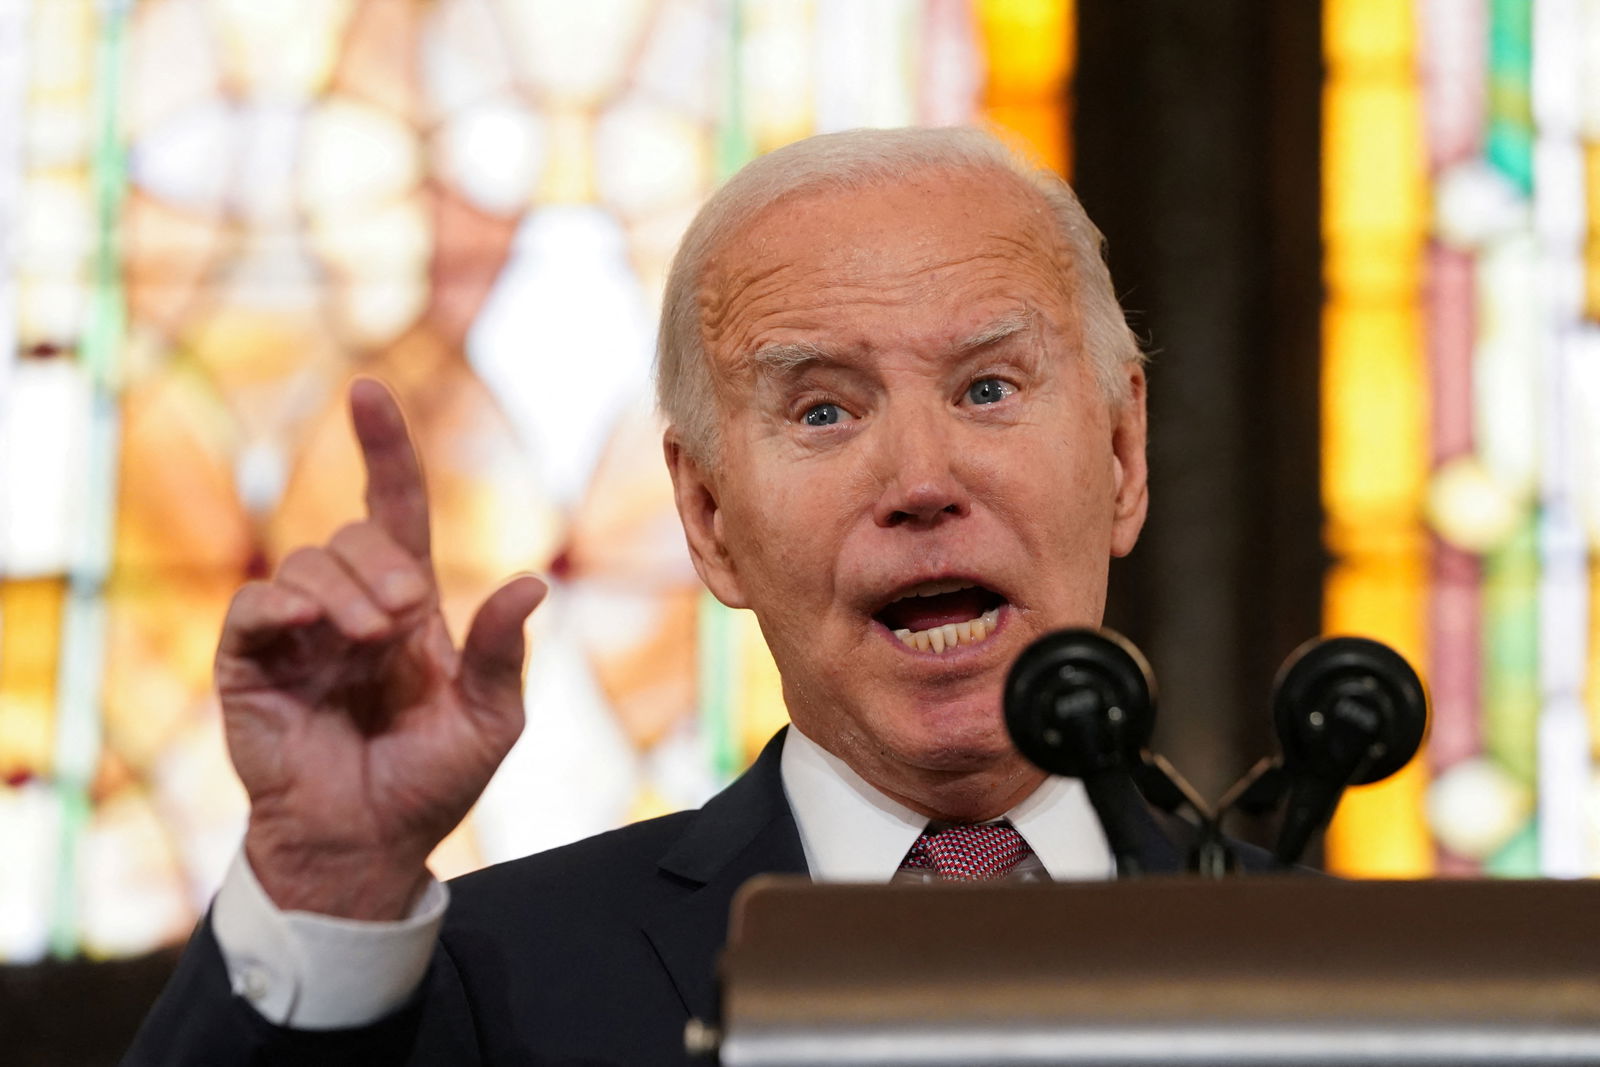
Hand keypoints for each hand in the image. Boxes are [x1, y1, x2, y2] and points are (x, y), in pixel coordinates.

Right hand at [218, 379, 546, 918]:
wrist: (368, 846)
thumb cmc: (431, 784)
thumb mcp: (489, 719)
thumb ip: (501, 652)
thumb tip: (532, 580)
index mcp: (407, 609)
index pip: (394, 510)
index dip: (384, 451)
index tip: (368, 391)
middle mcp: (350, 608)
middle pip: (354, 536)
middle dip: (381, 562)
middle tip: (406, 614)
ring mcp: (297, 634)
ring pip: (307, 561)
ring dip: (344, 589)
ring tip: (370, 641)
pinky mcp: (250, 665)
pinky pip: (254, 606)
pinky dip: (282, 604)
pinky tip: (308, 626)